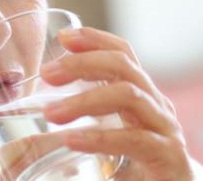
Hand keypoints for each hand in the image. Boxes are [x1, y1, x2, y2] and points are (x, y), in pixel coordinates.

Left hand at [40, 27, 194, 180]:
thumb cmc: (136, 165)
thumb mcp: (108, 134)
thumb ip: (81, 122)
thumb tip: (34, 121)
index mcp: (139, 95)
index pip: (121, 54)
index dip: (94, 40)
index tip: (63, 38)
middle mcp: (155, 105)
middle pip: (123, 65)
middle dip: (82, 63)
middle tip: (47, 74)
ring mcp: (164, 129)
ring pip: (128, 95)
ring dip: (84, 100)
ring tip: (51, 114)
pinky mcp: (168, 157)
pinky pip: (136, 139)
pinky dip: (100, 137)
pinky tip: (72, 140)